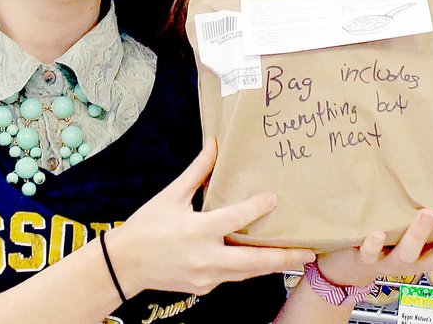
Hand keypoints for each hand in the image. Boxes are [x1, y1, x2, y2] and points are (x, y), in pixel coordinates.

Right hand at [107, 138, 314, 296]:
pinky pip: (231, 277)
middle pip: (253, 261)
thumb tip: (214, 144)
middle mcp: (205, 258)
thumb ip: (197, 172)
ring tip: (296, 258)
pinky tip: (260, 260)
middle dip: (283, 257)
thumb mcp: (170, 196)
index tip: (274, 198)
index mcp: (196, 231)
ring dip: (271, 266)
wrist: (124, 264)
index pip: (234, 218)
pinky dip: (247, 268)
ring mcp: (206, 277)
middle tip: (308, 252)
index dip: (256, 208)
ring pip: (247, 273)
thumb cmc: (147, 227)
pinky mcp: (204, 288)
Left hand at [315, 209, 432, 286]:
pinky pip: (371, 254)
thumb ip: (429, 217)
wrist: (348, 266)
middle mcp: (415, 261)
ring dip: (418, 235)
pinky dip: (374, 244)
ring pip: (409, 254)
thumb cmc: (385, 242)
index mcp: (430, 254)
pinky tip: (377, 233)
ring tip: (427, 213)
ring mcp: (391, 262)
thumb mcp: (411, 231)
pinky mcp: (366, 259)